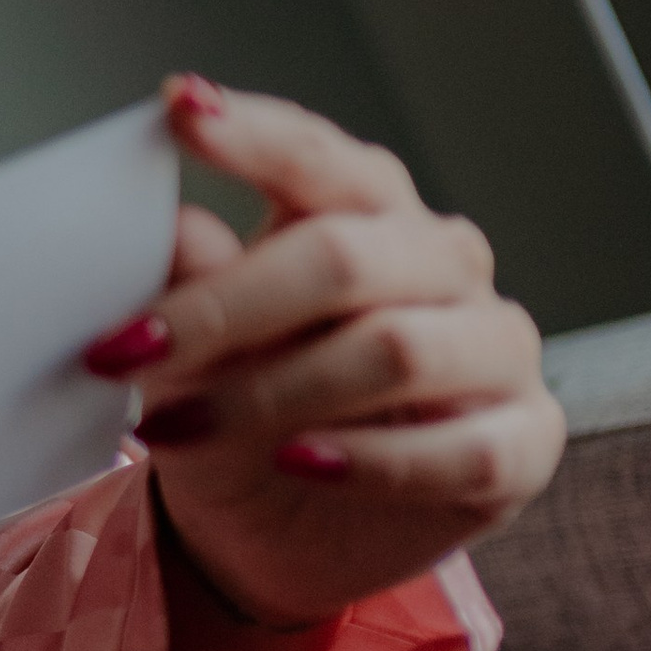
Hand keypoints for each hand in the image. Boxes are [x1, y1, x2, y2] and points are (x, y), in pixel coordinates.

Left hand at [86, 79, 563, 631]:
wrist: (280, 540)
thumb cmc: (244, 421)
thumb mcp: (193, 354)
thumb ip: (192, 285)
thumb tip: (167, 227)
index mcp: (369, 212)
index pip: (319, 158)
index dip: (251, 135)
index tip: (177, 110)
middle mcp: (443, 264)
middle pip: (345, 255)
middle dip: (226, 305)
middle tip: (127, 348)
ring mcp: (496, 349)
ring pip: (398, 348)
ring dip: (274, 392)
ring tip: (181, 427)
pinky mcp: (524, 443)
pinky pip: (460, 449)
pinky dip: (368, 460)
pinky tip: (300, 463)